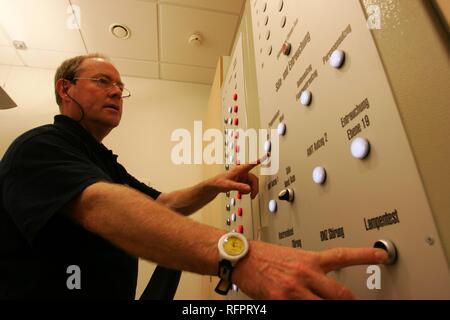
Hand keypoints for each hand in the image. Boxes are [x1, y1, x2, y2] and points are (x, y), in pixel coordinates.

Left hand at [210, 162, 259, 198]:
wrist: (216, 186)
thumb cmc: (220, 182)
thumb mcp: (228, 185)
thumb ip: (238, 187)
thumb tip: (249, 189)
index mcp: (239, 170)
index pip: (251, 164)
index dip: (259, 160)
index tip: (266, 155)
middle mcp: (243, 173)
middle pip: (254, 179)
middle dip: (254, 188)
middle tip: (252, 196)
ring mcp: (243, 178)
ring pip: (252, 184)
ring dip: (250, 190)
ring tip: (242, 194)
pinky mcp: (243, 182)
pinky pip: (249, 187)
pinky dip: (247, 191)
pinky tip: (241, 192)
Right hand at [233, 241, 387, 299]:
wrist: (241, 257)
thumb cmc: (264, 256)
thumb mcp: (292, 257)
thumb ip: (309, 269)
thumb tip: (322, 284)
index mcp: (309, 259)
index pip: (342, 255)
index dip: (365, 255)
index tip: (381, 255)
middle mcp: (305, 273)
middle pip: (341, 294)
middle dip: (350, 303)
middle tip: (354, 304)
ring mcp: (294, 289)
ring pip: (325, 307)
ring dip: (330, 309)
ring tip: (327, 306)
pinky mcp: (281, 301)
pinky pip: (299, 312)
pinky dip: (302, 312)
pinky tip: (300, 306)